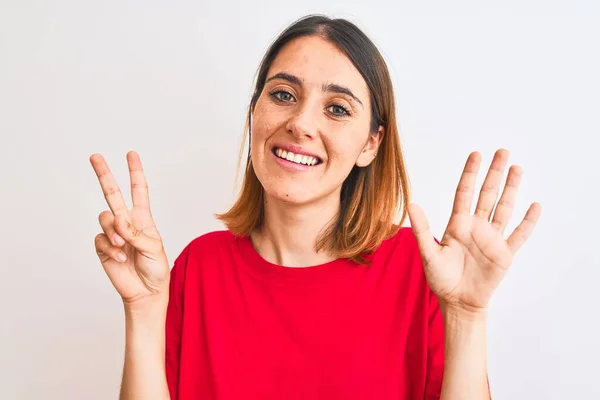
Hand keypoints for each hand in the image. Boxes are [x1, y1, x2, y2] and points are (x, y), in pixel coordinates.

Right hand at [90, 151, 169, 306]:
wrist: (146, 292)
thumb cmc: (156, 269)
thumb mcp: (154, 248)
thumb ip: (137, 233)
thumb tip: (119, 220)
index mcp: (143, 219)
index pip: (139, 190)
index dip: (135, 172)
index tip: (131, 154)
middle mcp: (127, 222)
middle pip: (112, 193)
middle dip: (104, 174)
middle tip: (95, 156)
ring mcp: (114, 234)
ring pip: (105, 218)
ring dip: (114, 232)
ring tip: (125, 247)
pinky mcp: (103, 247)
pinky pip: (100, 239)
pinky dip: (111, 248)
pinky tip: (120, 257)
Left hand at [408, 149, 541, 314]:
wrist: (458, 302)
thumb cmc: (441, 278)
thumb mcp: (428, 253)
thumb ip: (422, 229)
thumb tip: (411, 204)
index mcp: (458, 224)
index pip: (465, 192)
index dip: (470, 173)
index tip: (476, 154)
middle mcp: (476, 227)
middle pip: (488, 194)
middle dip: (495, 173)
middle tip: (503, 151)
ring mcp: (492, 239)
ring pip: (504, 208)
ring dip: (512, 189)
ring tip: (518, 169)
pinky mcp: (504, 254)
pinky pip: (519, 235)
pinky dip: (527, 221)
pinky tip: (534, 206)